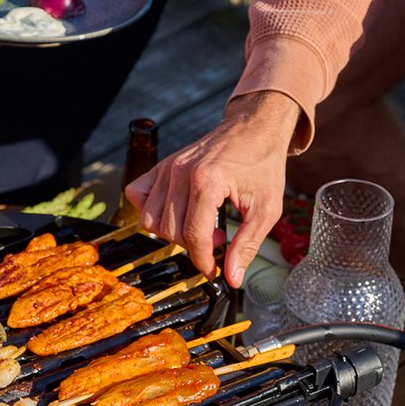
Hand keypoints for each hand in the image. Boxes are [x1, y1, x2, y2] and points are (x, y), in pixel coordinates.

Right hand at [125, 92, 299, 286]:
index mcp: (207, 181)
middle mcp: (181, 172)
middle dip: (194, 246)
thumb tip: (232, 278)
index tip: (214, 271)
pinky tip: (177, 213)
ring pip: (151, 219)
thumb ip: (247, 245)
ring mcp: (168, 167)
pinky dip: (152, 211)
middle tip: (219, 240)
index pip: (194, 236)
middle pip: (171, 231)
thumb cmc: (263, 163)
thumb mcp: (266, 209)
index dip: (204, 261)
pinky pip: (138, 196)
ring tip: (201, 226)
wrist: (255, 127)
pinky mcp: (162, 165)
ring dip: (173, 233)